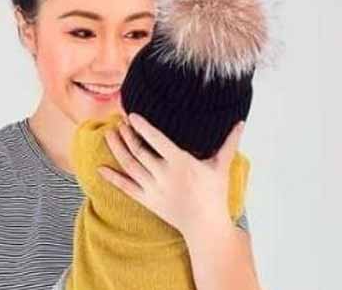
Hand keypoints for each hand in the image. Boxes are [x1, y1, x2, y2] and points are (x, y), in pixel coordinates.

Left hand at [98, 112, 245, 236]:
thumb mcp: (221, 167)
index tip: (131, 115)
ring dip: (117, 149)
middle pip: (138, 150)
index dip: (142, 126)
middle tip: (118, 121)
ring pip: (129, 165)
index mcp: (180, 162)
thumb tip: (241, 123)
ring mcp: (153, 188)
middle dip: (126, 135)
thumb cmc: (214, 195)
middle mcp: (163, 174)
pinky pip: (125, 188)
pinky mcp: (147, 200)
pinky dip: (112, 178)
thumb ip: (229, 143)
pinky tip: (100, 169)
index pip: (156, 139)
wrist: (205, 226)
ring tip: (109, 134)